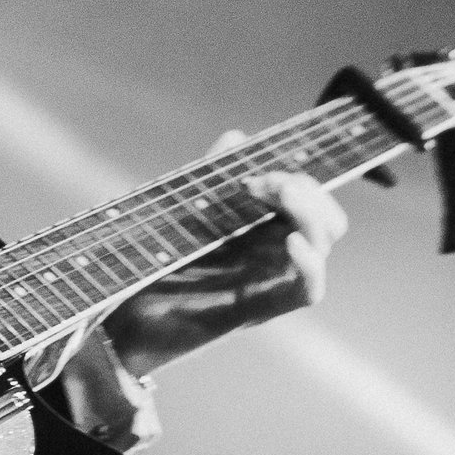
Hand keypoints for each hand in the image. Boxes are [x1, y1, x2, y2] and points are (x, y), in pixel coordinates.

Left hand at [106, 134, 346, 379]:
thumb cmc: (157, 264)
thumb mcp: (185, 210)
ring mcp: (273, 278)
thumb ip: (211, 175)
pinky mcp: (264, 307)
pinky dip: (310, 264)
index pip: (307, 193)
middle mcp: (275, 250)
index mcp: (263, 225)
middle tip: (260, 182)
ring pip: (324, 241)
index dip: (292, 174)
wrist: (128, 316)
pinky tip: (291, 241)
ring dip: (308, 211)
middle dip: (306, 189)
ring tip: (276, 192)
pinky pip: (310, 289)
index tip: (251, 172)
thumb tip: (238, 138)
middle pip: (326, 214)